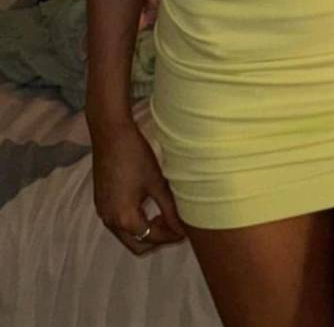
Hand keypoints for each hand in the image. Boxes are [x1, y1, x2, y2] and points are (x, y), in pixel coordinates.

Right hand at [90, 119, 188, 254]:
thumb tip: (182, 228)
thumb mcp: (157, 183)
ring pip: (127, 235)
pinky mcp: (101, 204)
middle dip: (158, 239)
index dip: (172, 236)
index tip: (186, 230)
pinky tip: (148, 206)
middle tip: (175, 225)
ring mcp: (103, 213)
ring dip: (146, 231)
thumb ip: (170, 210)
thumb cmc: (135, 155)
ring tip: (164, 214)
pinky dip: (134, 222)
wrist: (110, 134)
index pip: (153, 239)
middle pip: (137, 245)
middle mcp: (110, 221)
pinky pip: (119, 223)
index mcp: (125, 218)